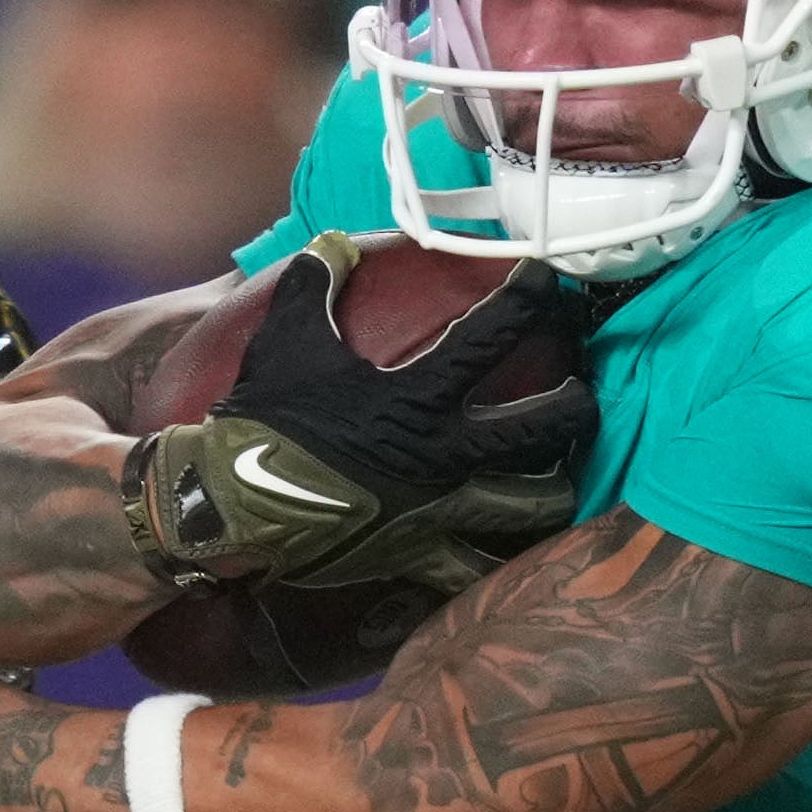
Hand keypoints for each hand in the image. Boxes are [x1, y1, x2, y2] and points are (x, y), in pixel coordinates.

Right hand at [117, 242, 604, 602]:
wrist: (229, 507)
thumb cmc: (263, 422)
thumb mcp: (285, 340)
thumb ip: (314, 284)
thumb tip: (333, 245)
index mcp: (419, 396)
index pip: (495, 335)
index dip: (529, 299)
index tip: (548, 284)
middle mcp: (443, 454)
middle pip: (543, 428)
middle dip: (575, 406)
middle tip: (581, 391)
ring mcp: (436, 510)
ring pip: (527, 505)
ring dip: (553, 490)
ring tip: (563, 477)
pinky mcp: (415, 554)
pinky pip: (470, 566)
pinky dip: (493, 560)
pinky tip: (508, 555)